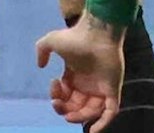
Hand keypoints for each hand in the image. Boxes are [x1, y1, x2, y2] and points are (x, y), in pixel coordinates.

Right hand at [37, 13, 127, 132]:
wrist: (97, 32)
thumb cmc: (77, 36)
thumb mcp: (52, 41)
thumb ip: (42, 51)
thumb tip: (41, 66)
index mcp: (76, 75)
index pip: (66, 94)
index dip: (57, 96)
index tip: (54, 84)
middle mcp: (89, 83)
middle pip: (76, 106)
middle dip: (65, 109)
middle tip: (58, 104)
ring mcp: (102, 87)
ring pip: (91, 111)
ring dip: (79, 117)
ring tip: (70, 115)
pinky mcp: (113, 89)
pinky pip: (110, 111)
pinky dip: (103, 123)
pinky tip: (93, 132)